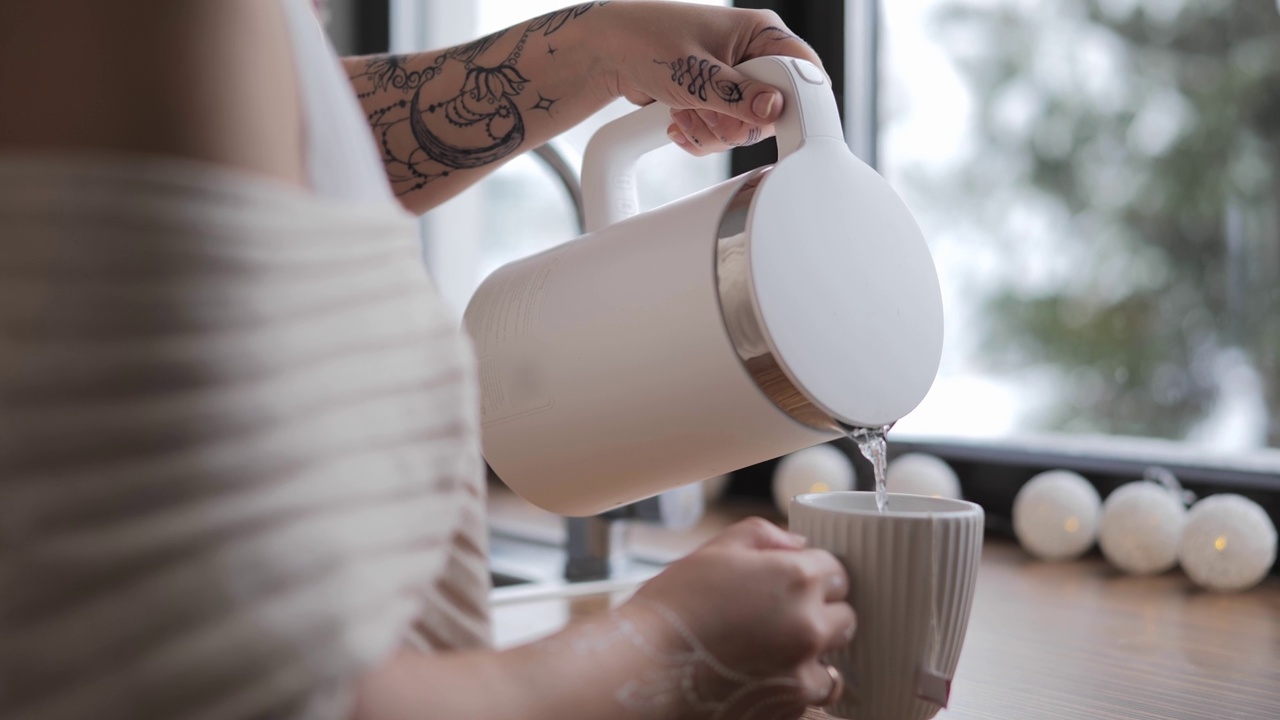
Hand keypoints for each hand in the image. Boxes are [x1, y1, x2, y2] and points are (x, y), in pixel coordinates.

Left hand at [584, 1, 823, 155]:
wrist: (607, 53)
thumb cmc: (647, 42)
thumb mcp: (695, 71)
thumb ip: (737, 95)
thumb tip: (774, 109)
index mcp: (760, 32)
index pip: (802, 69)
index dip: (791, 99)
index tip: (768, 118)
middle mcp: (752, 56)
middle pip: (774, 110)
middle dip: (736, 121)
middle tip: (707, 108)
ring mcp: (735, 82)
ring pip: (746, 129)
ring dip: (712, 130)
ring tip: (685, 109)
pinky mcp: (718, 103)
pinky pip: (724, 135)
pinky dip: (701, 136)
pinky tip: (679, 120)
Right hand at [620, 517, 854, 718]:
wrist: (644, 671)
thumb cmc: (673, 609)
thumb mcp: (714, 550)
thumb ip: (764, 535)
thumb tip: (797, 545)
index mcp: (796, 578)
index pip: (838, 570)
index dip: (813, 574)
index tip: (792, 583)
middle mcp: (809, 624)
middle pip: (845, 615)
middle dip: (820, 613)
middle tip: (780, 616)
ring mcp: (803, 670)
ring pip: (835, 661)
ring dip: (814, 655)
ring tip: (775, 651)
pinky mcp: (792, 707)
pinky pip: (813, 694)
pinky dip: (797, 686)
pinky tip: (764, 675)